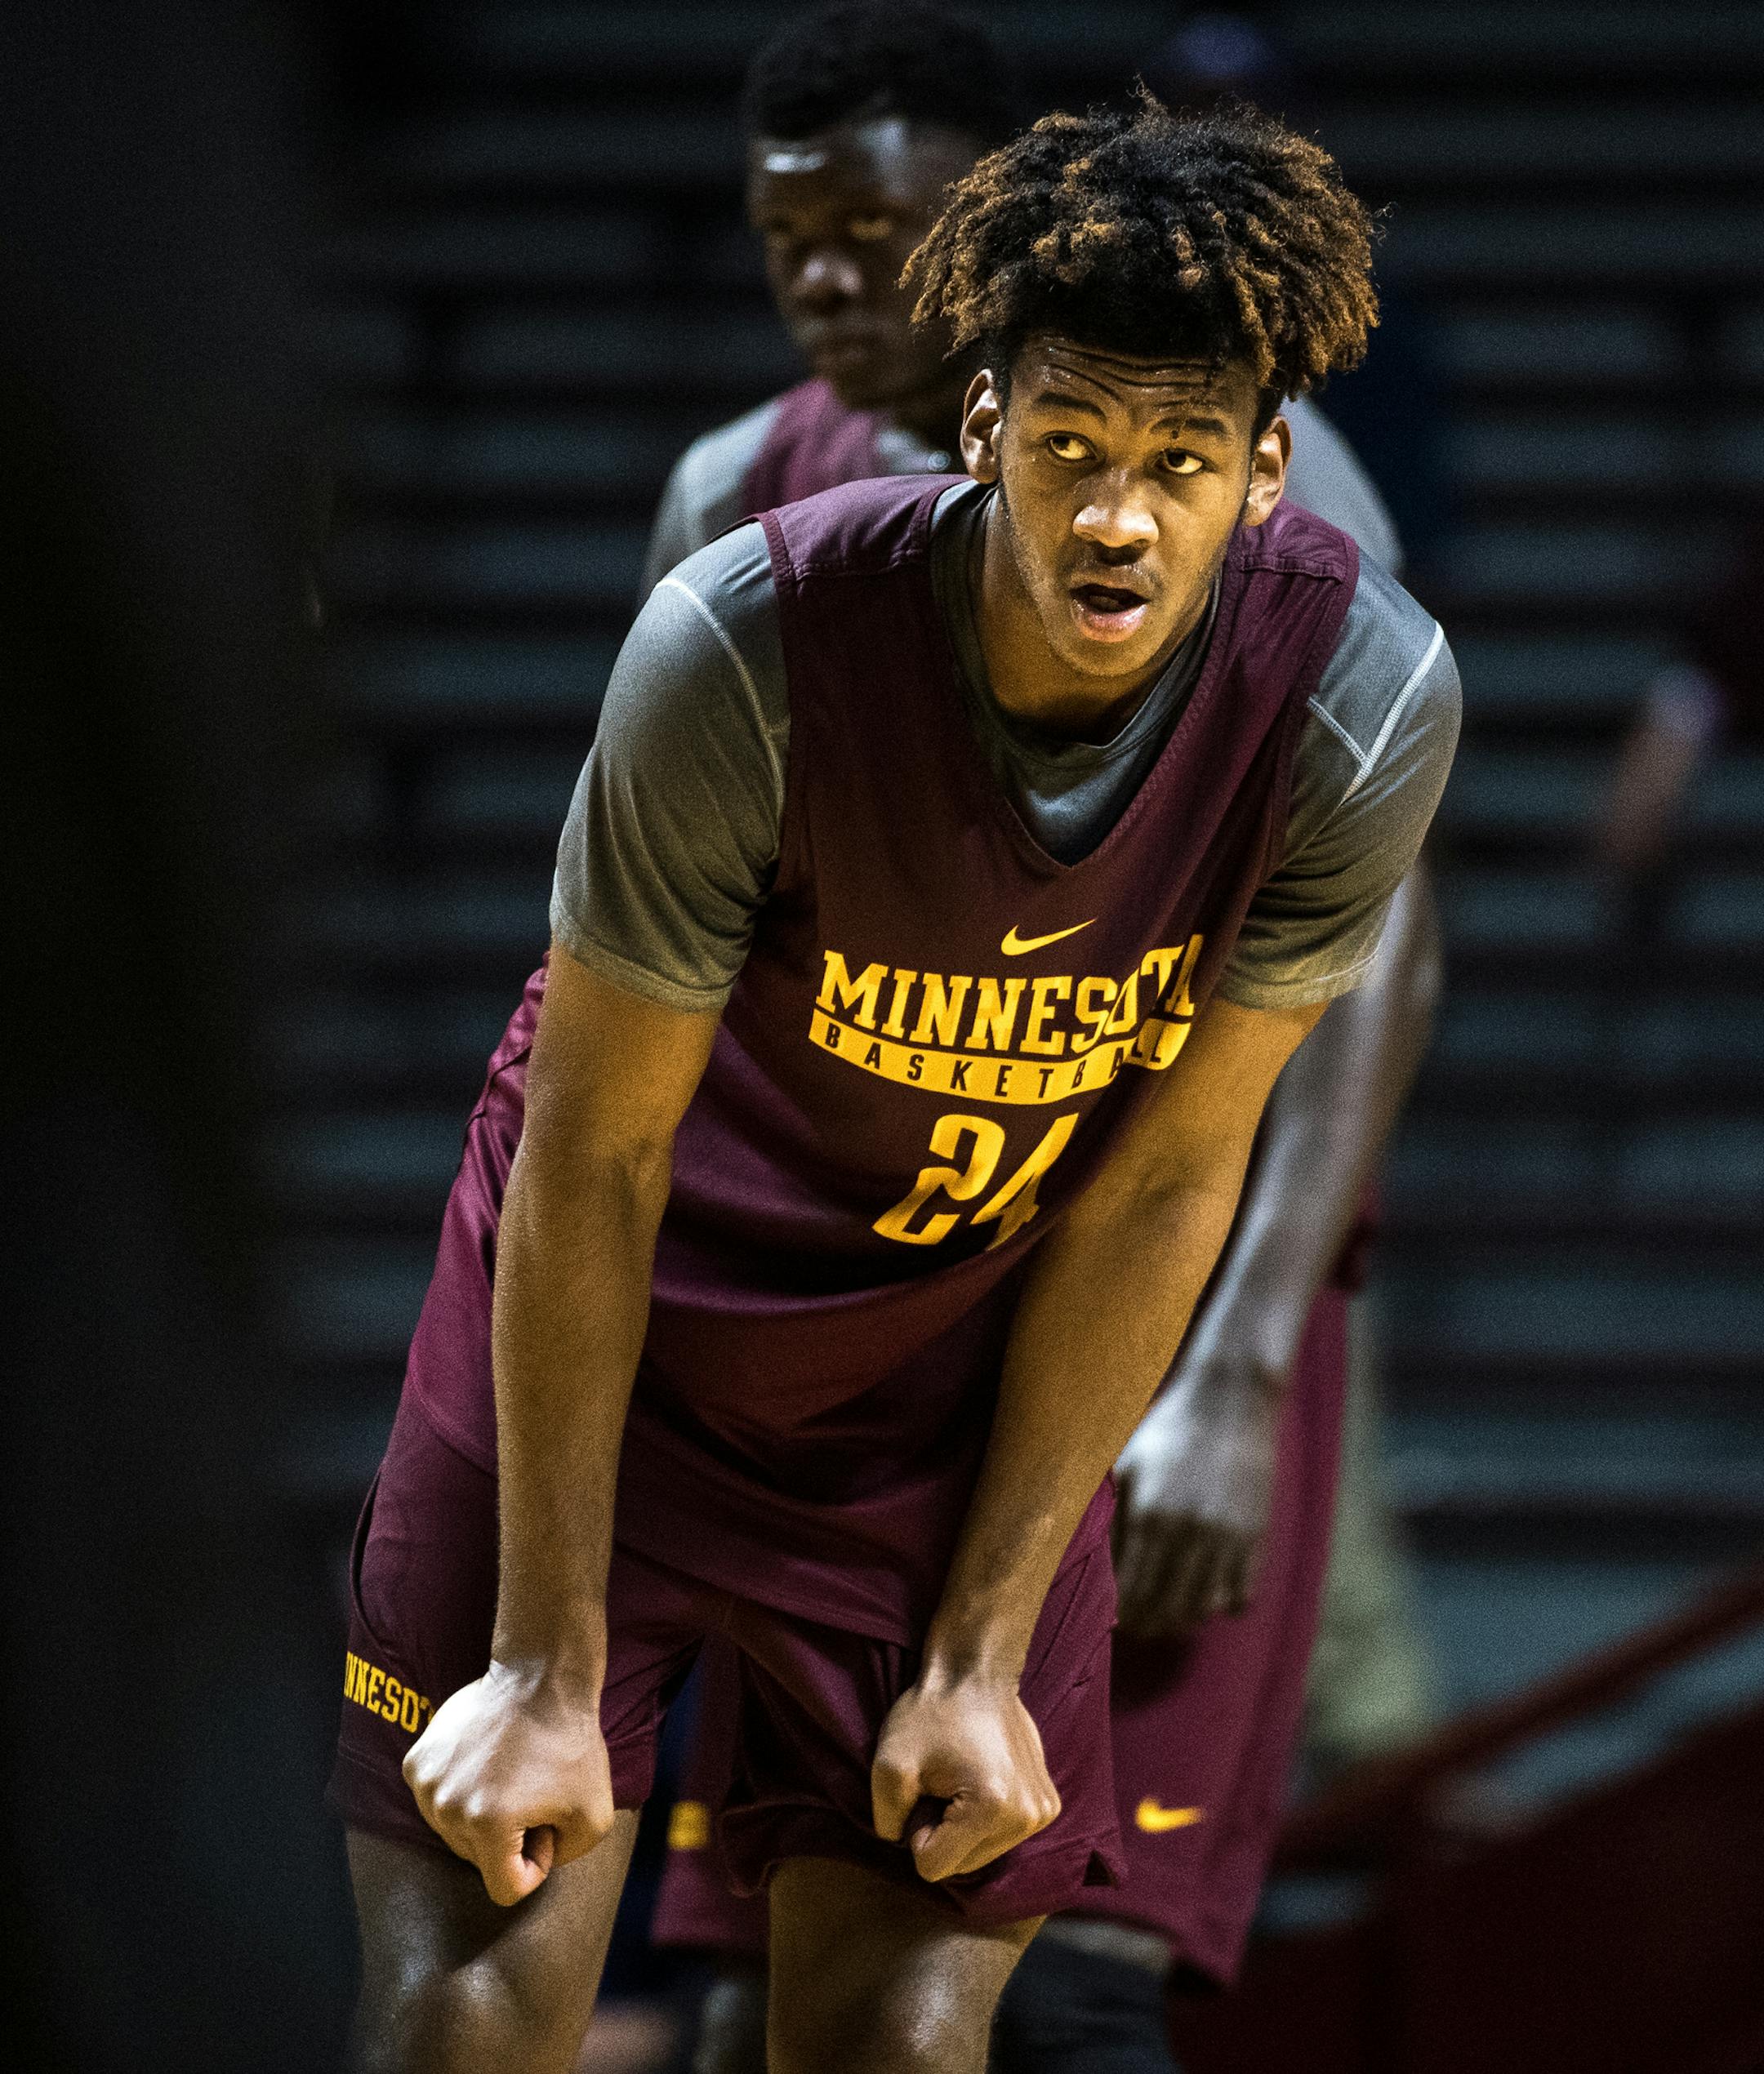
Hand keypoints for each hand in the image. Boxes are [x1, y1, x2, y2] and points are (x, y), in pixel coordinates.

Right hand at [402, 1660, 614, 1905]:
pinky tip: (487, 1762)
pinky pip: (438, 1803)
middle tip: (534, 1796)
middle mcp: (446, 1807)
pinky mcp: (416, 1761)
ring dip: (483, 1818)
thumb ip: (566, 1858)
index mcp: (487, 1824)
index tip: (549, 1828)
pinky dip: (461, 1793)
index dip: (536, 1866)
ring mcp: (426, 1783)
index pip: (505, 1889)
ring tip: (511, 1777)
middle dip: (509, 1840)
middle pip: (477, 1860)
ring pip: (455, 1834)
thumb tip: (528, 1862)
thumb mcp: (596, 1814)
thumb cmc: (571, 1743)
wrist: (539, 1678)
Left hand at [870, 1670, 1059, 1882]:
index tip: (923, 1790)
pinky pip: (1002, 1837)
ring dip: (963, 1827)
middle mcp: (1027, 1817)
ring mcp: (1043, 1812)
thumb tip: (902, 1844)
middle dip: (942, 1831)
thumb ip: (886, 1819)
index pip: (933, 1866)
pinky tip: (982, 1779)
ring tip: (961, 1779)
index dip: (916, 1829)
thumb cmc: (930, 1713)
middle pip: (962, 1865)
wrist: (976, 1672)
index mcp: (991, 1808)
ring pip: (982, 1854)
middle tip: (941, 1783)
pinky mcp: (1048, 1805)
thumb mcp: (888, 1764)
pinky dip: (985, 1818)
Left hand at [1111, 1357, 1280, 1640]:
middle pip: (1165, 1610)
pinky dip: (1222, 1605)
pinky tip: (1208, 1592)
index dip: (1120, 1615)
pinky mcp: (1255, 1538)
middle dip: (1148, 1624)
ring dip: (1182, 1619)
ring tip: (1170, 1612)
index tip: (1114, 1619)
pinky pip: (1240, 1598)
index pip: (1130, 1593)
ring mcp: (1225, 1538)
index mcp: (1149, 1515)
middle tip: (1139, 1623)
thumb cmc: (1169, 1431)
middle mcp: (1188, 1532)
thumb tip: (1092, 1567)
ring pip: (1202, 1609)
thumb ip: (1109, 1515)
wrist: (1231, 1401)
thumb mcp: (1126, 1465)